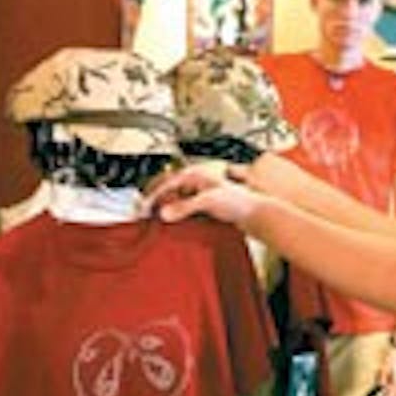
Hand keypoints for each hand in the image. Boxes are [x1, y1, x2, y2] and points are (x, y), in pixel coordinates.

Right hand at [141, 163, 267, 232]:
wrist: (253, 213)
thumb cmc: (238, 202)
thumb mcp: (208, 202)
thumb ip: (185, 207)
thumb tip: (164, 213)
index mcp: (196, 174)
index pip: (166, 184)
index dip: (152, 197)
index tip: (141, 210)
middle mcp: (196, 180)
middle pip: (167, 188)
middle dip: (153, 199)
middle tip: (141, 213)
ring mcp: (199, 191)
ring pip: (173, 197)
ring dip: (163, 207)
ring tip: (152, 218)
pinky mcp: (203, 202)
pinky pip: (181, 206)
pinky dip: (173, 212)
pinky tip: (170, 221)